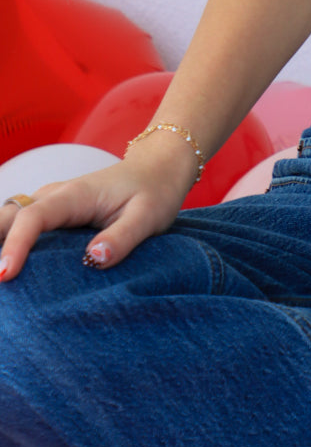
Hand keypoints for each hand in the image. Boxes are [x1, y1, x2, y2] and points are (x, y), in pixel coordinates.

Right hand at [0, 139, 197, 280]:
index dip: (16, 245)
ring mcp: (51, 204)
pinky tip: (8, 267)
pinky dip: (7, 242)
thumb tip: (94, 258)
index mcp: (76, 194)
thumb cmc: (155, 192)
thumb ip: (122, 237)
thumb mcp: (148, 216)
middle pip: (9, 216)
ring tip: (0, 277)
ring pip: (9, 219)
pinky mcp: (52, 215)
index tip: (5, 275)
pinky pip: (20, 226)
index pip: (34, 217)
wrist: (158, 169)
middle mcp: (55, 196)